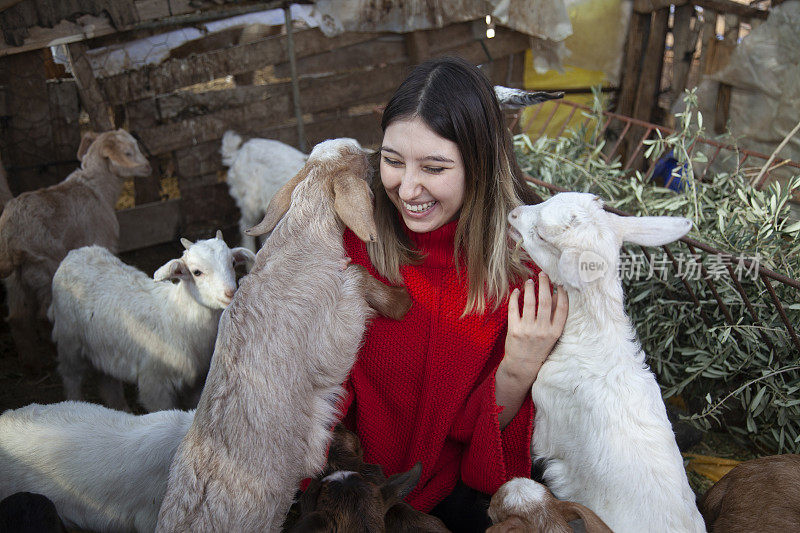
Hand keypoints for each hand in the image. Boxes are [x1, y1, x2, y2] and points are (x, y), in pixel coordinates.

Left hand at [501, 272, 568, 387]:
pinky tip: (516, 291)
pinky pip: (514, 309)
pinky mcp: (514, 330)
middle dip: (544, 285)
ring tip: (530, 281)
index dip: (562, 294)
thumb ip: (554, 316)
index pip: (561, 309)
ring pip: (529, 303)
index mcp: (555, 332)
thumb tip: (557, 294)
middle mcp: (542, 330)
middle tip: (543, 275)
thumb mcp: (552, 335)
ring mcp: (527, 330)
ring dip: (530, 289)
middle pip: (545, 302)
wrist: (522, 365)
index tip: (559, 284)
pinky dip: (515, 297)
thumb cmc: (539, 347)